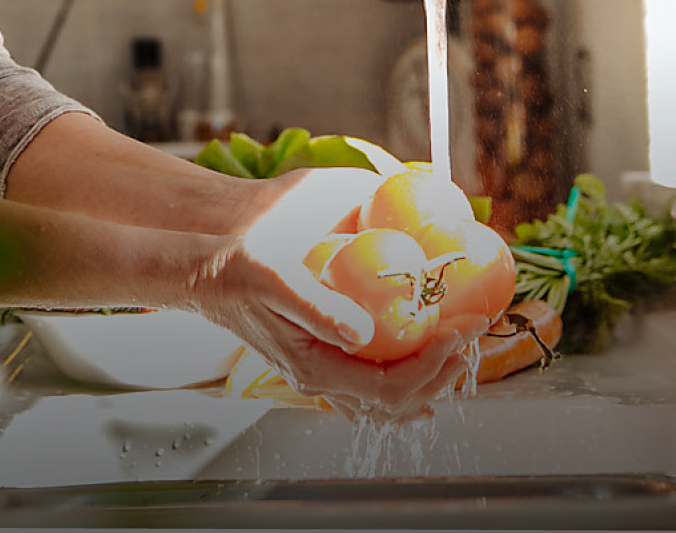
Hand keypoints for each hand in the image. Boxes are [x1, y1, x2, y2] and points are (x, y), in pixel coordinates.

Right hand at [189, 167, 488, 418]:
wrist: (203, 276)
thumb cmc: (235, 273)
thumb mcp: (274, 281)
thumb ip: (317, 308)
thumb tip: (361, 332)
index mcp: (314, 366)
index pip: (389, 385)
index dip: (433, 363)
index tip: (460, 330)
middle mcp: (319, 379)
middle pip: (395, 401)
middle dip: (442, 373)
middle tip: (472, 335)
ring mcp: (319, 374)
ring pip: (385, 402)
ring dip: (428, 382)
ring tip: (459, 357)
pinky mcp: (319, 359)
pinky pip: (370, 387)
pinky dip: (404, 384)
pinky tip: (421, 371)